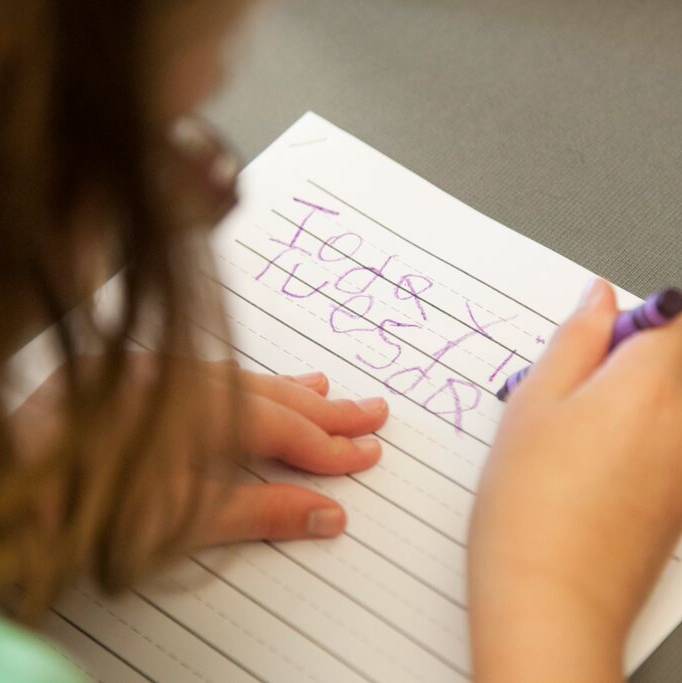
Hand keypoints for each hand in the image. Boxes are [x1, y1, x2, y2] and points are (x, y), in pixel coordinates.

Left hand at [11, 356, 387, 557]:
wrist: (4, 479)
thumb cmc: (78, 508)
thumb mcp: (177, 520)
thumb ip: (258, 510)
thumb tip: (326, 512)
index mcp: (193, 409)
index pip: (281, 428)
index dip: (328, 447)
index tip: (366, 456)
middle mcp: (178, 377)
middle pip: (269, 394)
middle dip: (325, 409)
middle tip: (372, 412)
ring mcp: (153, 372)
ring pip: (239, 379)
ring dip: (286, 390)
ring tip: (328, 392)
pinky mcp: (133, 377)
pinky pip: (207, 375)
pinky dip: (241, 385)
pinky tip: (257, 385)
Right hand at [468, 279, 681, 682]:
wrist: (550, 599)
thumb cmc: (529, 501)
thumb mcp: (533, 402)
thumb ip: (574, 339)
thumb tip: (599, 298)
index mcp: (650, 387)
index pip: (672, 320)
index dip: (633, 321)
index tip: (595, 342)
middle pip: (672, 366)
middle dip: (626, 366)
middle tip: (570, 398)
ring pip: (666, 409)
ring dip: (626, 407)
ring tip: (571, 443)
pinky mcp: (681, 504)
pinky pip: (666, 448)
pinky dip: (634, 445)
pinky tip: (584, 477)